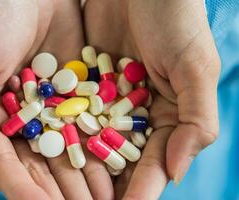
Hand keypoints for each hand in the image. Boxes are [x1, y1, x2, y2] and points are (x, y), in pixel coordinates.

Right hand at [0, 0, 112, 198]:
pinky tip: (120, 164)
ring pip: (74, 152)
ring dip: (90, 178)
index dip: (27, 192)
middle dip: (66, 194)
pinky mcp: (82, 95)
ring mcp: (57, 111)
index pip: (10, 167)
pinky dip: (105, 145)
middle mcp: (28, 123)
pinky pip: (94, 124)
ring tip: (108, 199)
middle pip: (46, 168)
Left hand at [84, 0, 219, 198]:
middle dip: (108, 186)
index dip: (142, 188)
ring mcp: (108, 100)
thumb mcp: (196, 69)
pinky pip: (74, 112)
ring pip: (94, 140)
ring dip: (82, 165)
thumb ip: (196, 121)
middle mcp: (136, 113)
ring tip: (66, 192)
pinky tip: (50, 150)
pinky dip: (65, 131)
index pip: (154, 161)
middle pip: (121, 158)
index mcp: (167, 115)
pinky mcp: (86, 84)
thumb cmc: (176, 22)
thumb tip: (177, 173)